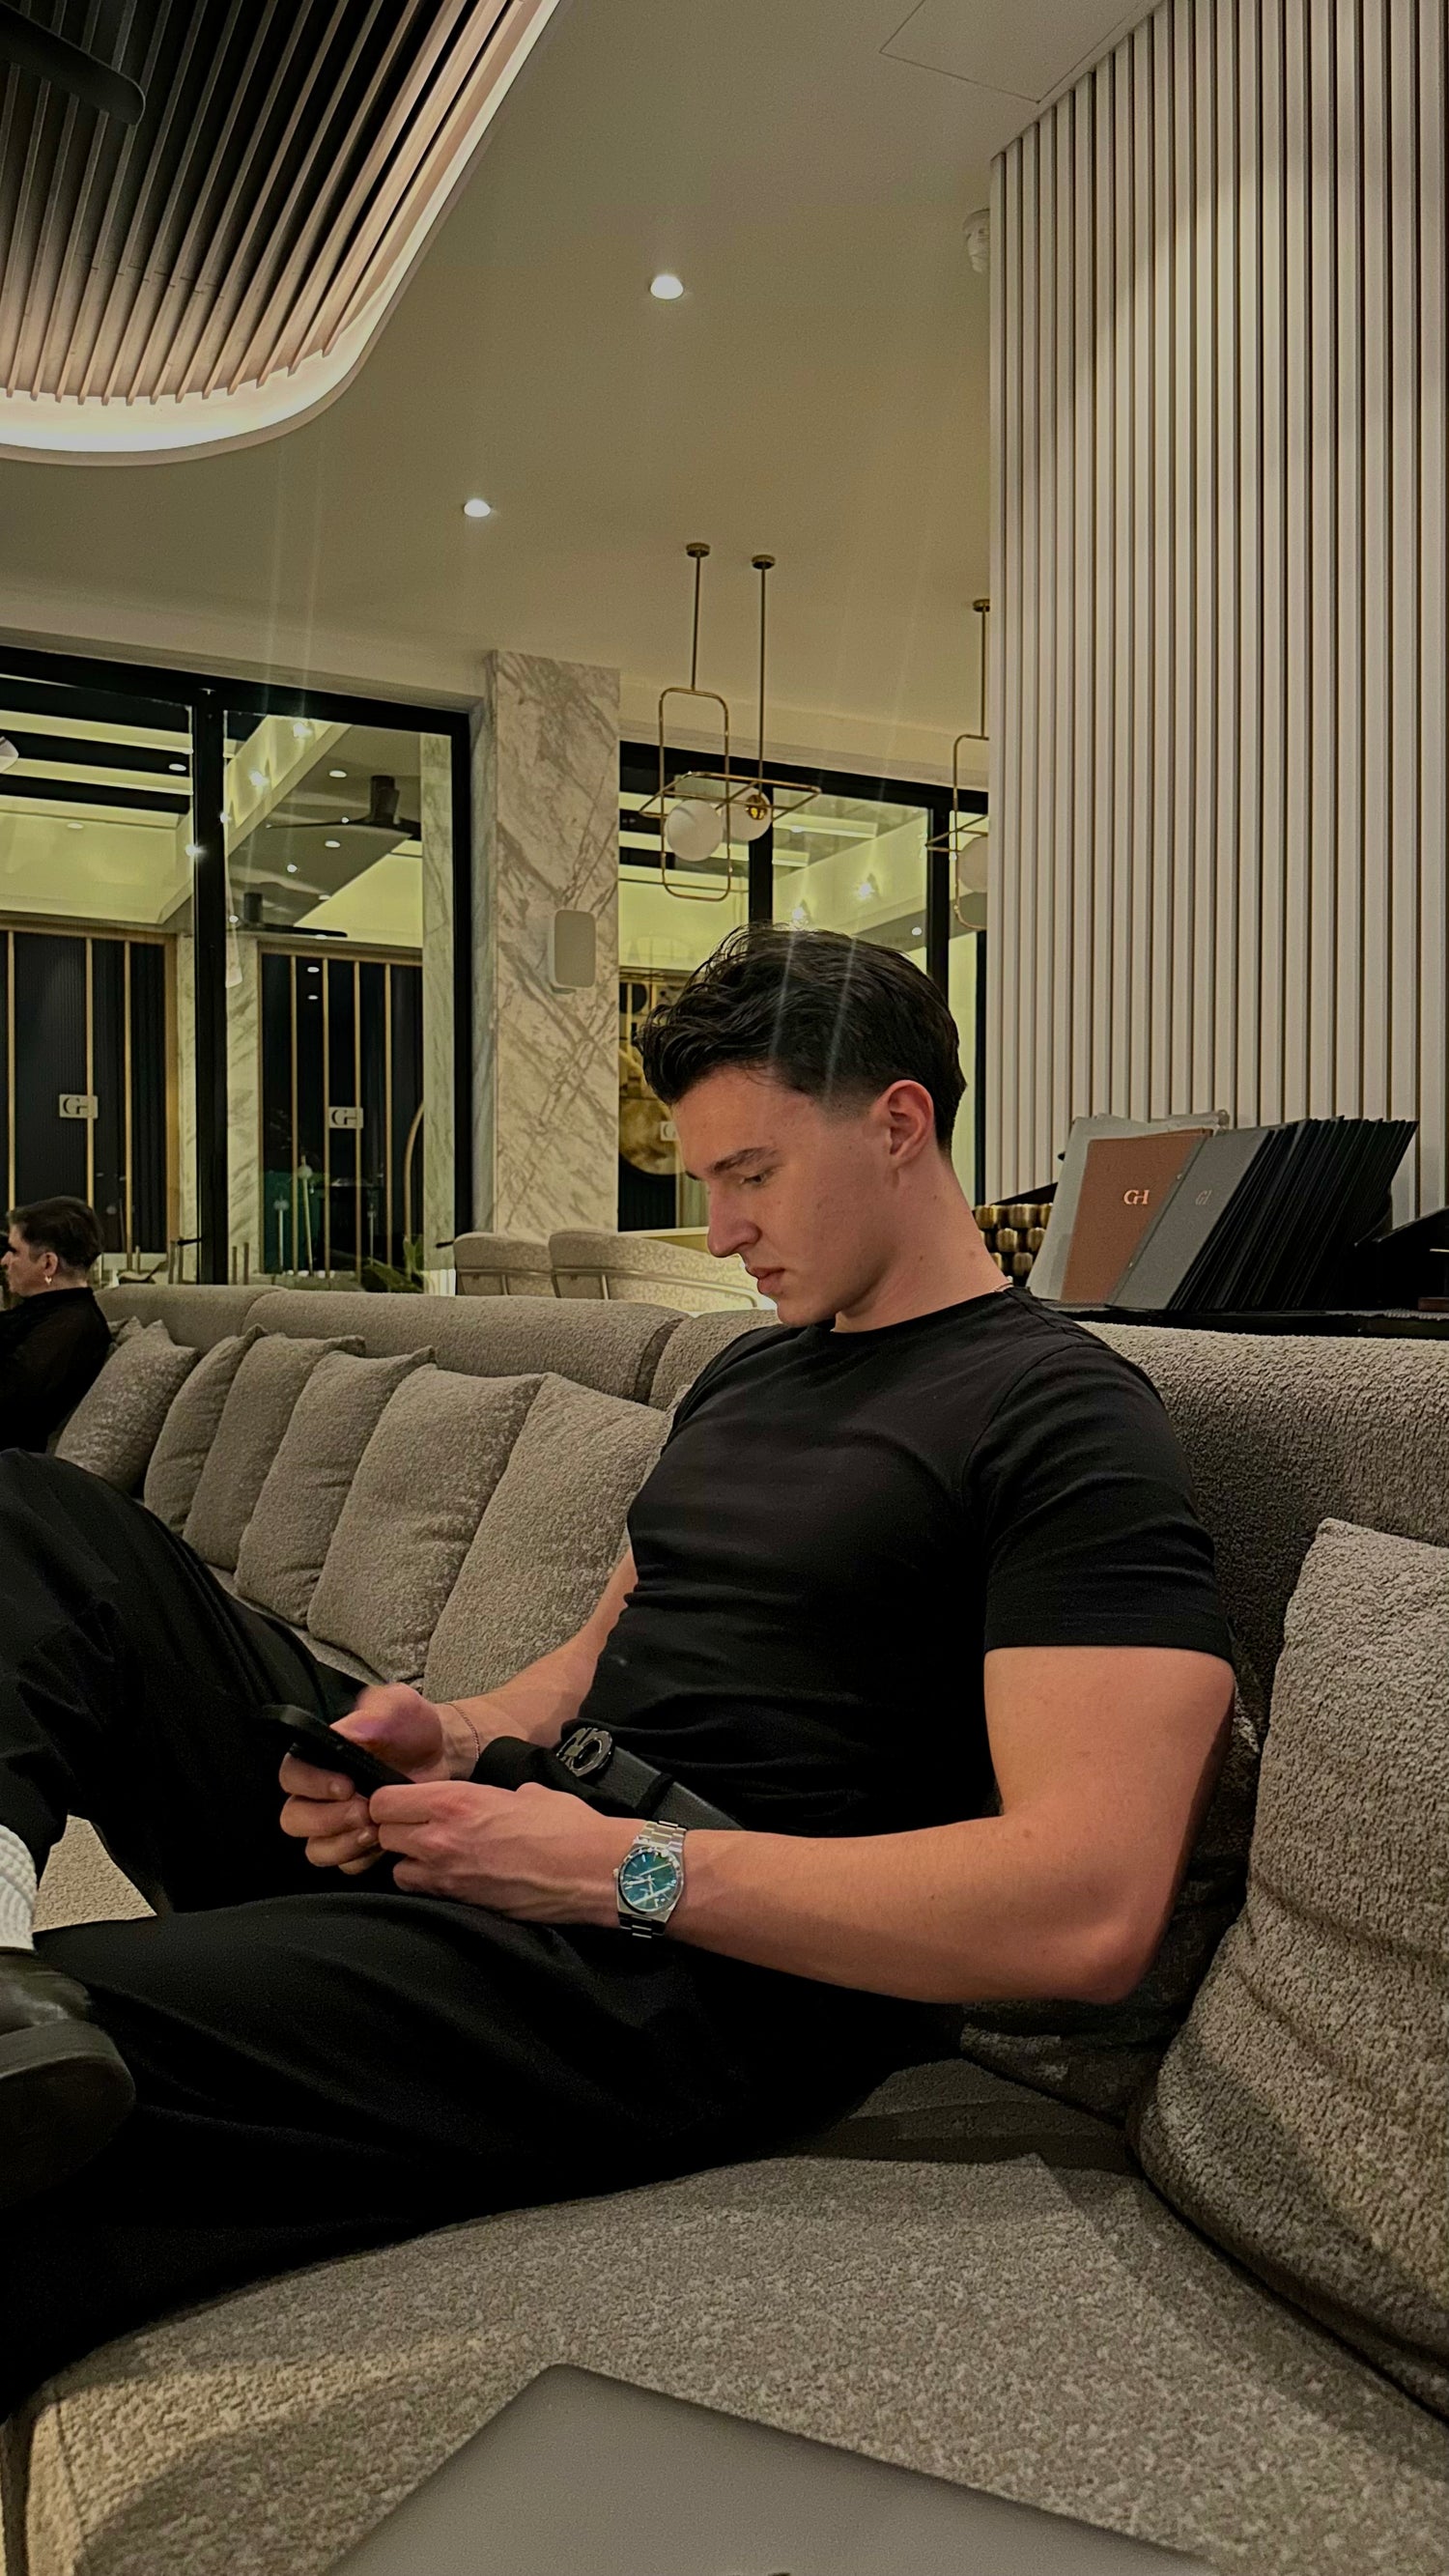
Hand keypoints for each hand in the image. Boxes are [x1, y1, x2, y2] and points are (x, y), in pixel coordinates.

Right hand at [279, 1684, 478, 1875]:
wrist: (441, 1752)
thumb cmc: (412, 1727)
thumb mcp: (396, 1706)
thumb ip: (373, 1713)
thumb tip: (349, 1734)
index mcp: (318, 1757)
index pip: (292, 1776)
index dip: (312, 1785)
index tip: (345, 1785)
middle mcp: (319, 1793)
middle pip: (294, 1819)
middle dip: (327, 1820)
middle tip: (363, 1811)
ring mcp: (337, 1823)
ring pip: (316, 1848)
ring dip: (343, 1844)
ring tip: (375, 1829)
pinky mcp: (359, 1843)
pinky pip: (346, 1864)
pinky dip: (363, 1857)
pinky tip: (384, 1841)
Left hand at [368, 1776, 635, 1921]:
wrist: (591, 1870)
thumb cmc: (565, 1824)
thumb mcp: (524, 1792)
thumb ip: (489, 1795)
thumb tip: (486, 1802)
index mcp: (455, 1801)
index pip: (385, 1800)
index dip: (391, 1801)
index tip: (406, 1802)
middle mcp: (440, 1838)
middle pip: (384, 1834)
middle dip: (397, 1829)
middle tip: (420, 1827)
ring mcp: (447, 1875)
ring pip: (396, 1868)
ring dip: (409, 1860)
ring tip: (434, 1855)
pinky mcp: (460, 1902)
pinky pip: (421, 1891)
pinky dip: (427, 1884)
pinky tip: (451, 1875)